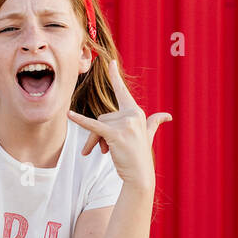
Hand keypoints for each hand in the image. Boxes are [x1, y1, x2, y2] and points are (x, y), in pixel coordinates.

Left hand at [67, 59, 171, 191]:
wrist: (139, 175)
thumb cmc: (140, 155)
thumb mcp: (148, 135)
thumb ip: (155, 122)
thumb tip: (168, 116)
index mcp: (136, 112)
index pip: (122, 92)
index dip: (115, 77)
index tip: (109, 62)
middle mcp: (132, 115)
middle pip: (103, 116)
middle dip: (98, 134)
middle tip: (101, 150)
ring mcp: (125, 124)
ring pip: (98, 126)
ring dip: (95, 141)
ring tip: (101, 152)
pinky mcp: (115, 134)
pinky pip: (93, 126)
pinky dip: (80, 121)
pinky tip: (69, 114)